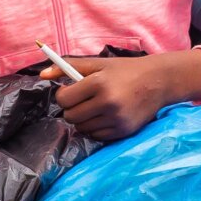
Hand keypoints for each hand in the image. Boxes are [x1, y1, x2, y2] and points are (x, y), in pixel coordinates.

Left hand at [38, 51, 200, 140]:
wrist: (158, 82)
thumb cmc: (124, 70)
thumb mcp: (97, 64)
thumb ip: (68, 66)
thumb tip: (41, 75)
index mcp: (99, 83)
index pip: (64, 99)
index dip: (64, 95)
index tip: (71, 91)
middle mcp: (107, 103)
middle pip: (71, 116)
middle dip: (73, 108)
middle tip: (84, 100)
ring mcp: (116, 119)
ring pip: (82, 128)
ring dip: (84, 119)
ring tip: (96, 107)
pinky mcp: (123, 131)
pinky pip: (97, 136)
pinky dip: (97, 127)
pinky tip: (107, 115)